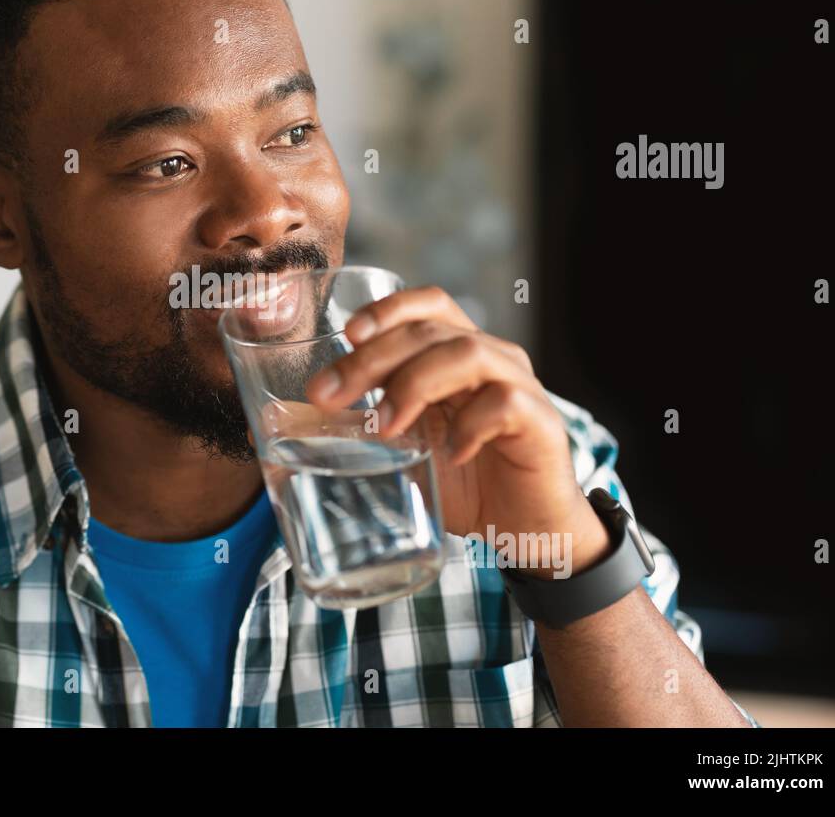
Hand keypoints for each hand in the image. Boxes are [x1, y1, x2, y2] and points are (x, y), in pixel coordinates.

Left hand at [304, 286, 609, 573]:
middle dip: (372, 358)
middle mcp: (491, 359)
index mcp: (458, 354)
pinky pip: (503, 402)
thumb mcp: (404, 451)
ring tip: (384, 427)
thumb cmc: (464, 483)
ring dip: (414, 383)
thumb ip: (361, 427)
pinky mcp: (541, 421)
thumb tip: (292, 419)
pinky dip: (469, 424)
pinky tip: (447, 453)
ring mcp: (519, 386)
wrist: (525, 531)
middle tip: (331, 395)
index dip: (387, 309)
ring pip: (466, 352)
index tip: (347, 334)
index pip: (428, 304)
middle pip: (430, 330)